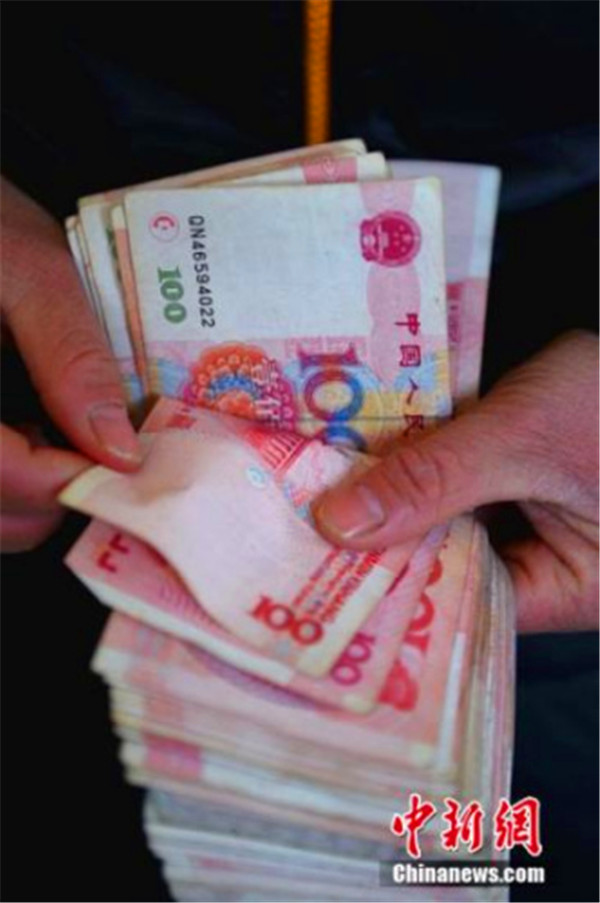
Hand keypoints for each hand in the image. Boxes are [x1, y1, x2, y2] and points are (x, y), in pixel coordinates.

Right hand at [1, 178, 140, 551]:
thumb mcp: (29, 268)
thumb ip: (71, 357)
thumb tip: (120, 450)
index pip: (0, 471)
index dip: (70, 481)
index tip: (128, 461)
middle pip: (0, 511)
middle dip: (62, 493)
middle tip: (112, 448)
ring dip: (40, 496)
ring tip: (69, 434)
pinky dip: (17, 482)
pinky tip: (35, 432)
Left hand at [315, 331, 598, 632]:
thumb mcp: (524, 438)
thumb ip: (434, 479)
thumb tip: (338, 525)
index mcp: (567, 590)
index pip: (457, 611)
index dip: (384, 590)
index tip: (314, 571)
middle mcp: (545, 568)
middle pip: (443, 567)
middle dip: (379, 539)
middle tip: (296, 521)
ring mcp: (529, 522)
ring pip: (442, 523)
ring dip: (392, 498)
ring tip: (310, 490)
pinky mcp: (514, 483)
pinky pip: (454, 487)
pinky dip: (417, 468)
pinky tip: (360, 455)